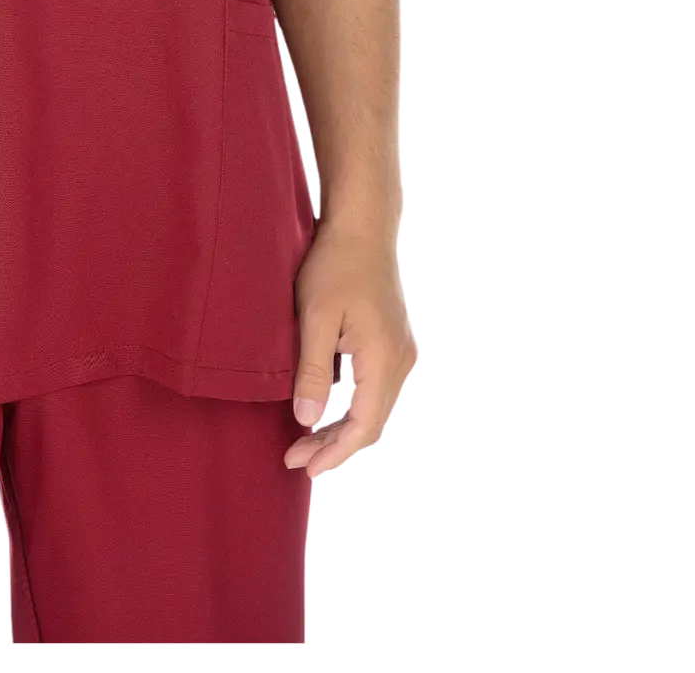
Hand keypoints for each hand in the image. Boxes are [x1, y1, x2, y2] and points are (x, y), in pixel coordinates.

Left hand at [284, 218, 416, 477]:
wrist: (360, 229)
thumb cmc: (334, 266)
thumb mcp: (314, 317)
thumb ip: (313, 370)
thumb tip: (307, 419)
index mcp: (382, 359)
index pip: (362, 426)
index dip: (333, 452)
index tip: (303, 466)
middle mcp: (398, 362)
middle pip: (370, 423)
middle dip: (334, 446)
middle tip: (295, 458)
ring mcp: (398, 353)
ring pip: (373, 409)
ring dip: (342, 429)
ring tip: (306, 441)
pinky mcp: (391, 344)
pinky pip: (374, 391)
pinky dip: (351, 408)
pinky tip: (326, 411)